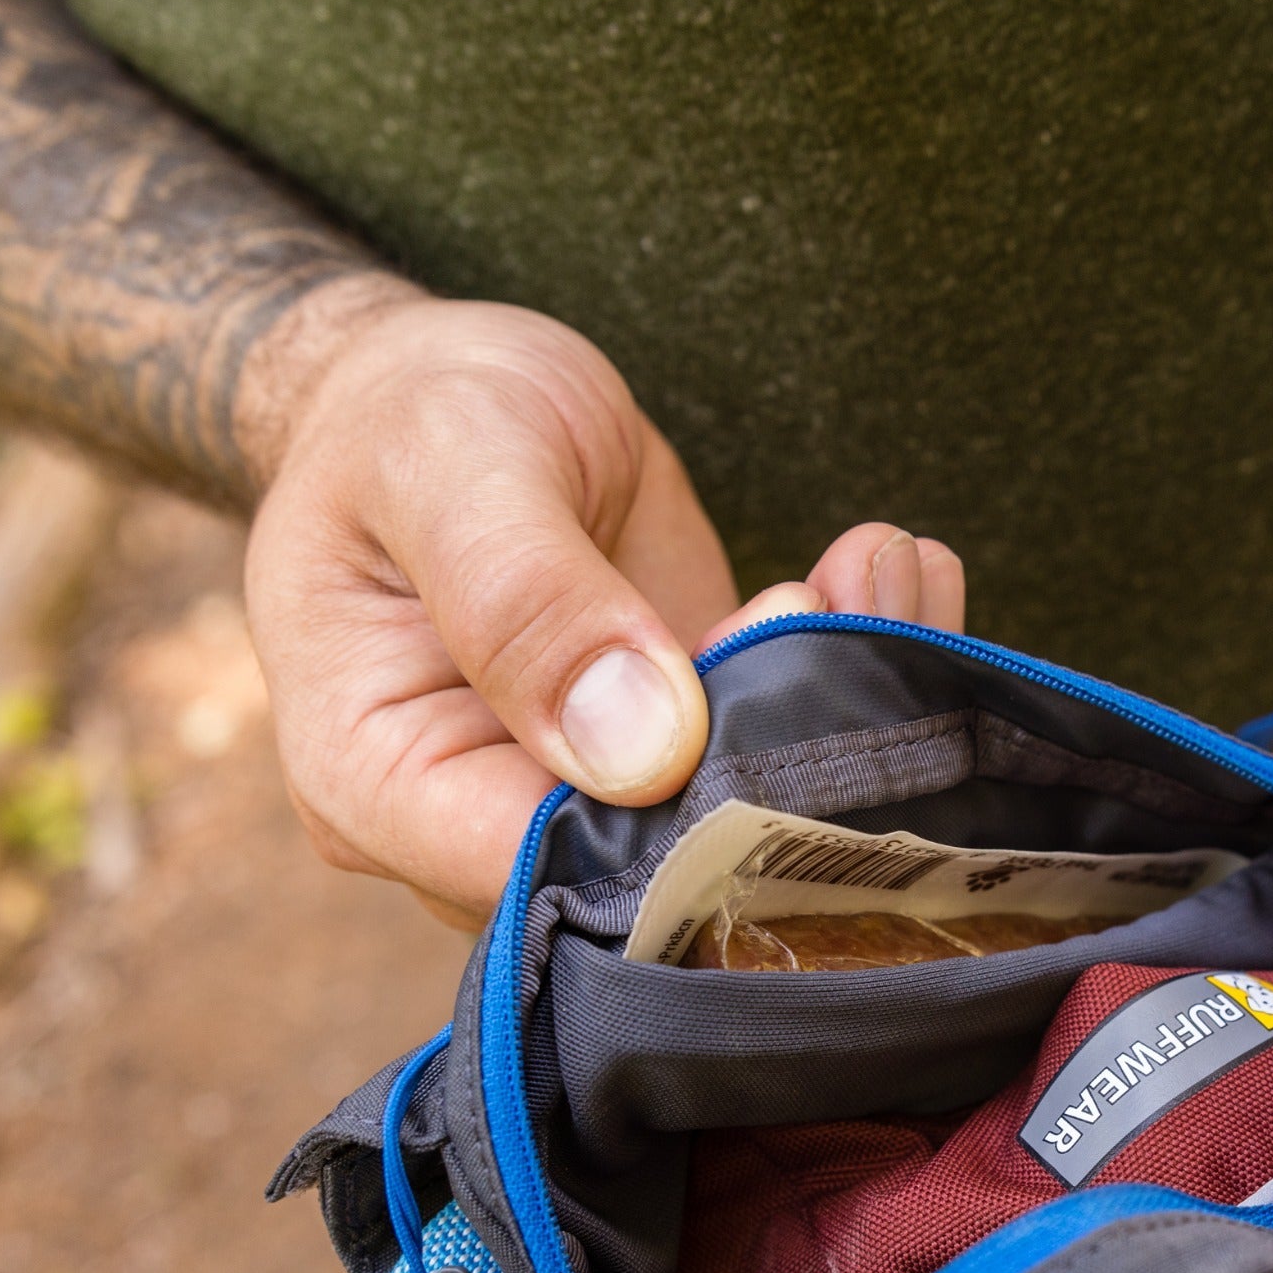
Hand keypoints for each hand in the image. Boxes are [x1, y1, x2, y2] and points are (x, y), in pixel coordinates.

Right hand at [243, 291, 962, 922]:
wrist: (448, 395)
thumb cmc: (407, 417)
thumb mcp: (446, 464)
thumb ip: (526, 599)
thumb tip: (644, 752)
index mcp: (380, 788)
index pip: (542, 877)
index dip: (675, 825)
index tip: (770, 688)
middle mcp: (482, 830)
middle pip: (665, 866)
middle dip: (791, 750)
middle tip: (870, 602)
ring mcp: (590, 805)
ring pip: (743, 814)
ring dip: (842, 697)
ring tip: (892, 572)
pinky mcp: (675, 765)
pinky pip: (770, 752)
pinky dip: (847, 666)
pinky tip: (889, 578)